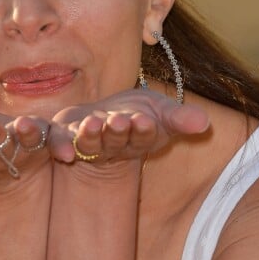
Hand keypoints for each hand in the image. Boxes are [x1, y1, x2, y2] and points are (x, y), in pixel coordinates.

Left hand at [52, 88, 208, 164]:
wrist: (106, 117)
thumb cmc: (139, 114)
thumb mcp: (162, 112)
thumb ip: (180, 118)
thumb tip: (205, 122)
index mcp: (138, 140)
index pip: (144, 138)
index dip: (144, 131)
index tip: (145, 121)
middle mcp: (111, 146)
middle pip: (115, 143)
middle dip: (118, 133)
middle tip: (120, 121)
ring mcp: (85, 143)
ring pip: (87, 143)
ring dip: (90, 136)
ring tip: (92, 123)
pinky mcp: (61, 135)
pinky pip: (54, 141)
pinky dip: (54, 143)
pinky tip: (54, 146)